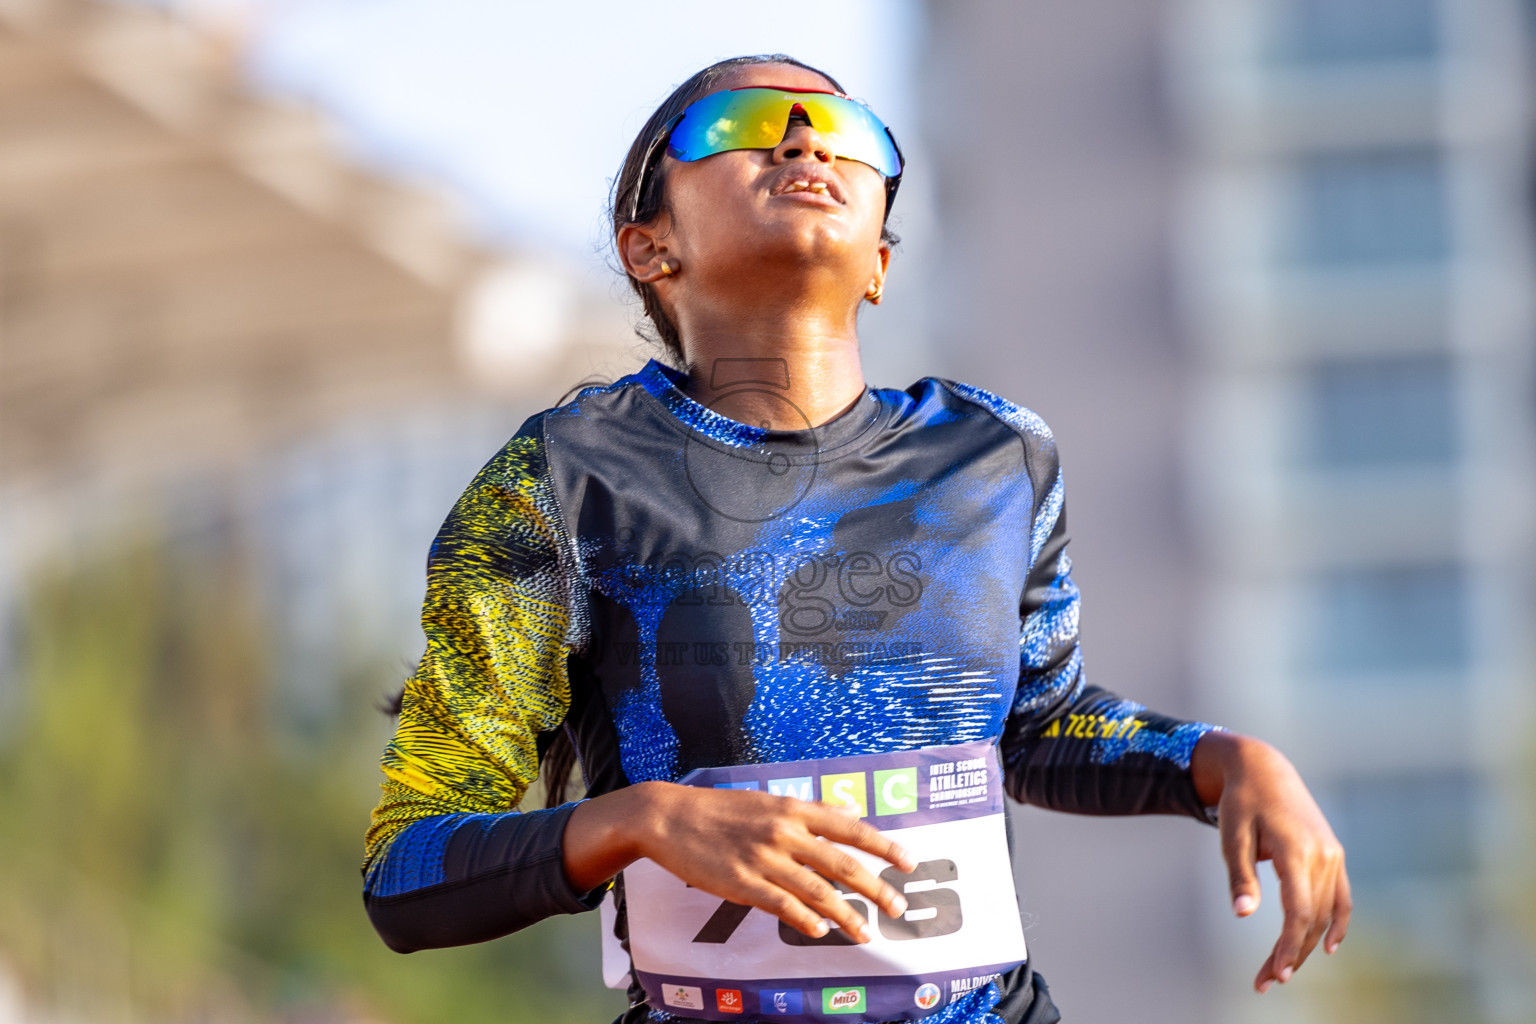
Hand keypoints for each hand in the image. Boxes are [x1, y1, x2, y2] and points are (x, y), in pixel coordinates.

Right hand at [563, 781, 916, 941]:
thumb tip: (852, 812)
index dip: (883, 846)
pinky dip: (804, 919)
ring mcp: (763, 859)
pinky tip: (820, 931)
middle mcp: (784, 833)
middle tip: (899, 906)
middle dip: (875, 887)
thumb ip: (812, 810)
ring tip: (866, 932)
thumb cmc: (720, 809)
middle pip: (842, 863)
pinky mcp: (741, 882)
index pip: (850, 828)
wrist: (668, 817)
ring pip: (816, 890)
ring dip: (845, 914)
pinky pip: (781, 904)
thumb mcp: (768, 801)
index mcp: (793, 810)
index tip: (908, 862)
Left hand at [1191, 732, 1351, 992]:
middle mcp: (1321, 855)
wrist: (1264, 768)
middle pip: (1312, 919)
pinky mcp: (1333, 853)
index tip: (1275, 974)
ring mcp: (1332, 854)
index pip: (1298, 912)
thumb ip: (1241, 876)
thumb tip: (1242, 915)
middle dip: (1290, 954)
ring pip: (1326, 912)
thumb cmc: (1242, 803)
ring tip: (1282, 970)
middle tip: (1266, 982)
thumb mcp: (1232, 836)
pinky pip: (1341, 897)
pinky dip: (1337, 923)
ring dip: (1306, 944)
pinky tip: (1326, 947)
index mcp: (1296, 851)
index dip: (1288, 946)